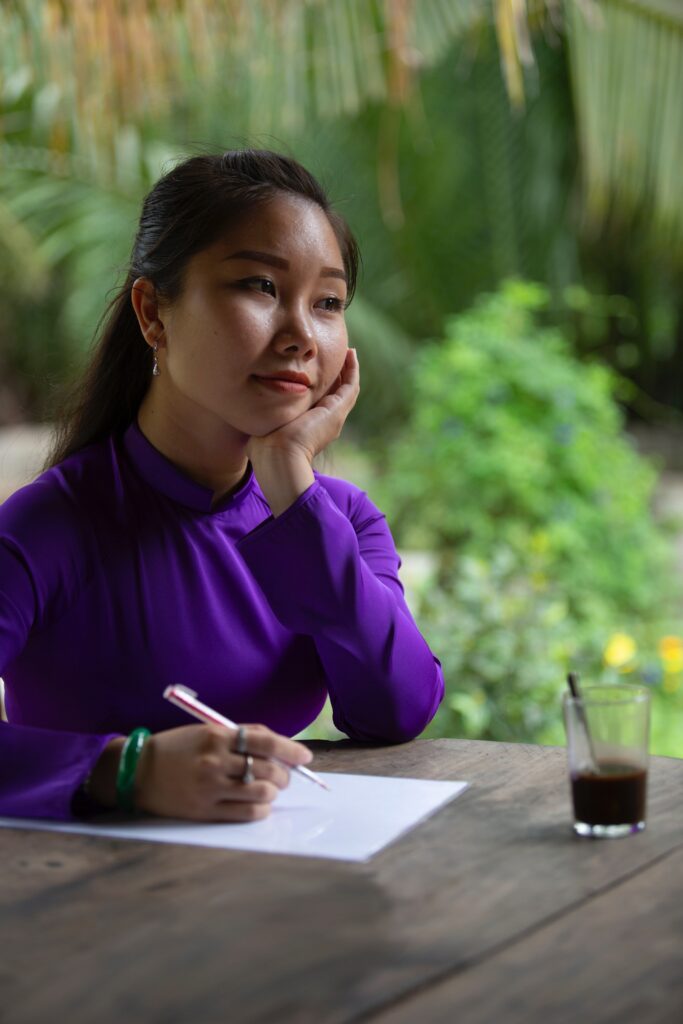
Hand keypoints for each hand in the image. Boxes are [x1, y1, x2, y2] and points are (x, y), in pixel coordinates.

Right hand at [92, 724, 312, 821]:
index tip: (305, 756)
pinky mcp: (206, 810)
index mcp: (217, 736)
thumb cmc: (178, 749)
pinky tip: (259, 805)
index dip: (292, 750)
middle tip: (285, 776)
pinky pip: (247, 814)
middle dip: (285, 774)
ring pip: (261, 792)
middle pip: (268, 768)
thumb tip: (280, 746)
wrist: (137, 772)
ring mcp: (211, 788)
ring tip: (269, 789)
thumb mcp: (207, 731)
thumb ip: (242, 735)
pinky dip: (261, 810)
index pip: (266, 742)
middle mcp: (215, 761)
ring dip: (273, 791)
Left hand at [246, 348, 358, 514]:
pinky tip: (350, 353)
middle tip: (339, 354)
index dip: (321, 383)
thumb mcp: (264, 426)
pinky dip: (352, 369)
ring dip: (348, 368)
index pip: (320, 399)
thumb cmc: (265, 449)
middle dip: (338, 374)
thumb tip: (248, 412)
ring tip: (348, 351)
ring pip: (347, 388)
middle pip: (336, 393)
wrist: (278, 457)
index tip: (316, 367)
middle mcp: (326, 420)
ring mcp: (334, 416)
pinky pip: (351, 385)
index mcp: (310, 425)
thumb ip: (262, 417)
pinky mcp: (337, 410)